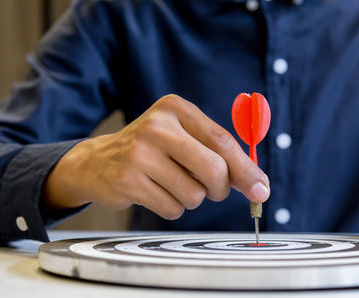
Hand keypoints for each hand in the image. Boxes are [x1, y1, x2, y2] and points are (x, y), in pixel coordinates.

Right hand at [43, 94, 269, 219]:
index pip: (222, 141)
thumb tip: (258, 184)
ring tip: (171, 184)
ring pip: (194, 195)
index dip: (246, 170)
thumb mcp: (183, 136)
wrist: (97, 161)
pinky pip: (172, 208)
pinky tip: (155, 192)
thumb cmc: (154, 150)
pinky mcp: (127, 180)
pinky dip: (171, 207)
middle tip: (212, 190)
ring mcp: (139, 153)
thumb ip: (220, 154)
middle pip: (214, 170)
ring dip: (191, 198)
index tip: (261, 189)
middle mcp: (157, 126)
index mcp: (176, 109)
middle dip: (220, 189)